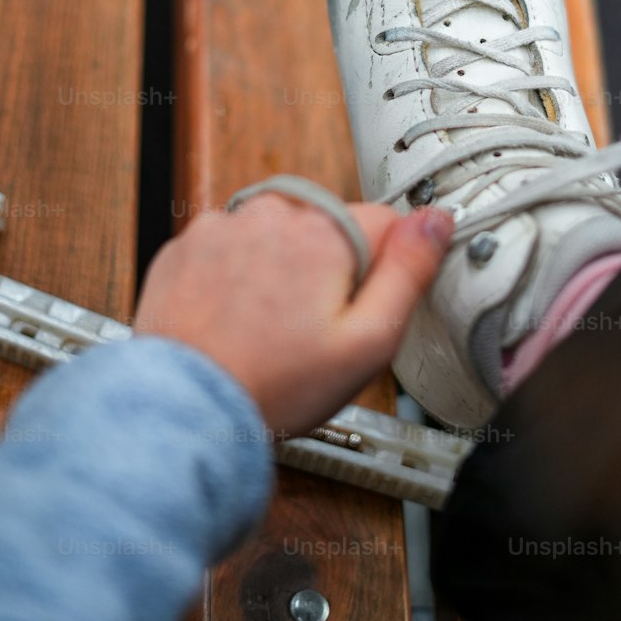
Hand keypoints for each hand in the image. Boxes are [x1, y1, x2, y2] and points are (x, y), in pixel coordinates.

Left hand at [133, 193, 453, 433]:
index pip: (384, 222)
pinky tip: (235, 318)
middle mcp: (272, 213)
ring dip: (280, 267)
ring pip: (277, 235)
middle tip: (312, 327)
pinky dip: (236, 274)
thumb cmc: (274, 384)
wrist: (186, 407)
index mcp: (325, 231)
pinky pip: (230, 248)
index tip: (360, 307)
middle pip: (328, 228)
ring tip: (268, 327)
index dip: (382, 270)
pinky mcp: (187, 246)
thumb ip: (408, 272)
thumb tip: (435, 221)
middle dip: (328, 268)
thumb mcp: (369, 341)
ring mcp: (223, 226)